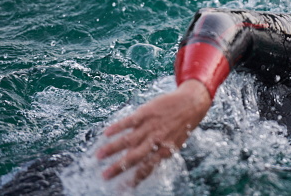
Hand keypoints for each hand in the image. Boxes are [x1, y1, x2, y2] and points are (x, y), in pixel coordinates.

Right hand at [96, 79, 210, 186]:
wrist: (192, 102)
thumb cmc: (183, 125)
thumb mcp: (175, 143)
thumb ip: (159, 152)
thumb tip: (145, 165)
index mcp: (165, 150)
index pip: (146, 168)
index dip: (133, 179)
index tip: (120, 188)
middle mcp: (156, 140)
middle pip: (134, 157)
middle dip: (118, 167)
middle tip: (104, 176)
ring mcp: (150, 126)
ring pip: (128, 140)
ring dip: (112, 148)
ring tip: (98, 156)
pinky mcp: (146, 112)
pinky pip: (129, 121)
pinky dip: (117, 128)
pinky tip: (106, 133)